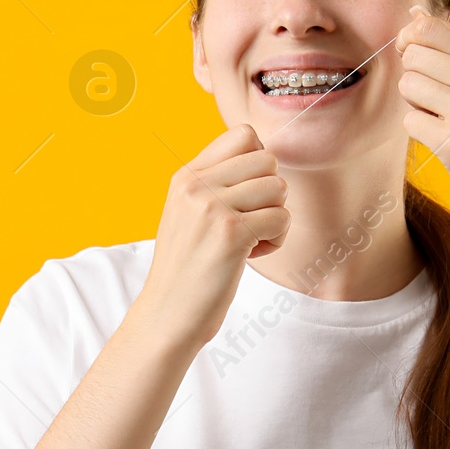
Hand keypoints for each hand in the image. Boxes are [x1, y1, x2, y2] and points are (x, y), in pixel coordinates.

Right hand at [136, 124, 289, 347]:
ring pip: (279, 188)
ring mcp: (212, 207)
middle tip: (250, 221)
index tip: (246, 195)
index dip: (258, 163)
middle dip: (270, 193)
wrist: (168, 314)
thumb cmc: (187, 268)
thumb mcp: (187, 212)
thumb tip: (263, 154)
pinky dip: (275, 240)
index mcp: (185, 175)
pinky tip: (251, 254)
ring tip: (249, 240)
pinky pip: (281, 218)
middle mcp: (196, 184)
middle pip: (268, 160)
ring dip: (275, 217)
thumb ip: (216, 182)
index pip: (243, 135)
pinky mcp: (231, 233)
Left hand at [394, 5, 449, 221]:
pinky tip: (442, 139)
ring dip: (416, 104)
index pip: (428, 28)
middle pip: (413, 56)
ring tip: (442, 117)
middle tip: (435, 97)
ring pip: (407, 87)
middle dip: (414, 75)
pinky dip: (419, 131)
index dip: (410, 39)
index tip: (414, 54)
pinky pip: (409, 122)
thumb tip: (415, 12)